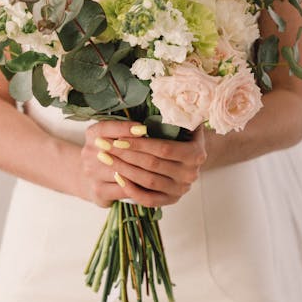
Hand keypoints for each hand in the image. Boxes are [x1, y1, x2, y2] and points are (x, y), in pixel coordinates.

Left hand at [80, 121, 207, 207]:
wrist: (188, 158)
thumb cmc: (180, 135)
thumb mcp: (183, 122)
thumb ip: (177, 114)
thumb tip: (167, 101)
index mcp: (196, 153)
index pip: (163, 148)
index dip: (139, 144)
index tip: (118, 138)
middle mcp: (191, 173)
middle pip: (153, 165)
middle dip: (126, 154)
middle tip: (105, 147)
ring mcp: (181, 189)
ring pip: (148, 181)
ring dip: (124, 169)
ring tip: (106, 158)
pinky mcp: (171, 200)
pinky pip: (149, 199)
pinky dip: (132, 190)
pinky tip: (118, 177)